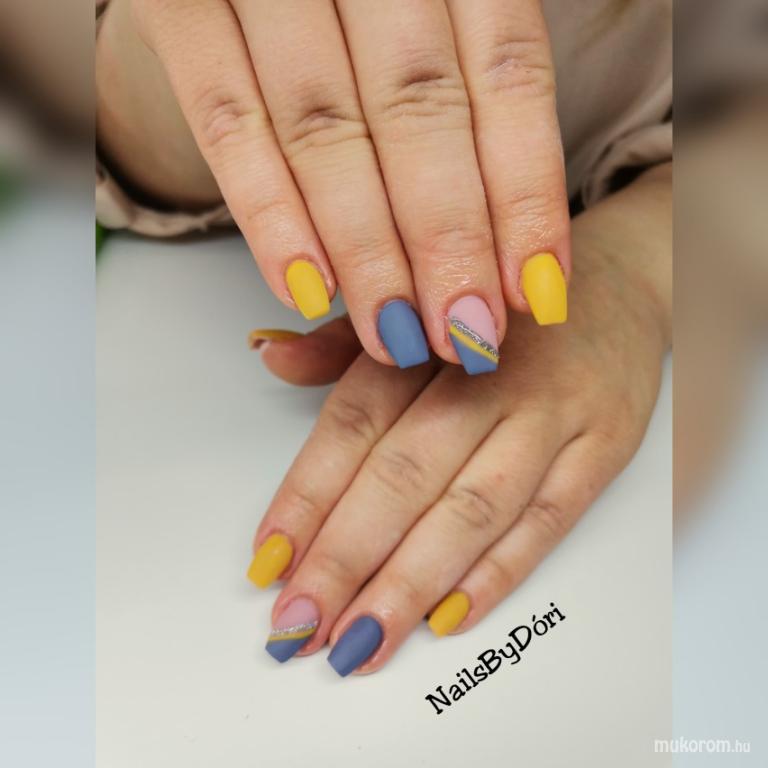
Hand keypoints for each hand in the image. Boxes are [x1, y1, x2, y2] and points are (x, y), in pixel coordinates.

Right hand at [100, 0, 570, 372]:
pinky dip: (267, 213)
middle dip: (446, 240)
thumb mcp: (437, 9)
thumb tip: (511, 255)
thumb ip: (469, 100)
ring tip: (393, 335)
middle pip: (419, 112)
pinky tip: (306, 292)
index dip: (526, 193)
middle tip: (465, 334)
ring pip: (324, 130)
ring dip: (365, 249)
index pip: (507, 74)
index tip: (537, 293)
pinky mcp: (177, 2)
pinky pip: (226, 121)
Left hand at [247, 167, 670, 672]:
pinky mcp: (603, 448)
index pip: (354, 423)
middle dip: (345, 559)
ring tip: (360, 641)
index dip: (307, 496)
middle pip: (405, 476)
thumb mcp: (422, 302)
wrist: (622, 279)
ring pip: (472, 510)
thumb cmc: (503, 305)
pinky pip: (547, 521)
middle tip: (299, 625)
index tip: (269, 560)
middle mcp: (490, 372)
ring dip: (409, 584)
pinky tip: (443, 618)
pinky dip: (494, 575)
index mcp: (431, 334)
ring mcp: (552, 413)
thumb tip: (272, 357)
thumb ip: (344, 343)